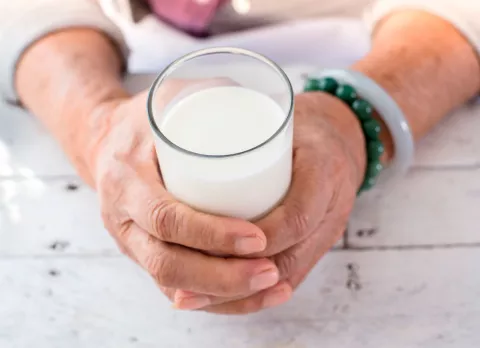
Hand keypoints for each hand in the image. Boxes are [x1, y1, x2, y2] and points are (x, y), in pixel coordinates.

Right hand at [90, 80, 290, 307]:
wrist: (103, 141)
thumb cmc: (143, 119)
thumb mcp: (170, 97)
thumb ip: (213, 93)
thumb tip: (268, 100)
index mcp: (124, 177)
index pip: (166, 218)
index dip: (212, 235)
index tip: (258, 237)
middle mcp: (120, 216)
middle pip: (168, 263)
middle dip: (223, 276)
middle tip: (271, 271)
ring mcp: (129, 239)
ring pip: (171, 282)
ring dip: (221, 294)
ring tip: (269, 285)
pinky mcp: (142, 250)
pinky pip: (172, 283)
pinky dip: (208, 296)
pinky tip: (245, 296)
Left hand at [174, 92, 366, 313]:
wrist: (343, 136)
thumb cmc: (303, 124)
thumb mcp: (279, 114)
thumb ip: (237, 112)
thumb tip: (176, 120)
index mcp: (325, 170)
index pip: (297, 217)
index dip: (258, 237)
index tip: (214, 242)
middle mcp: (332, 208)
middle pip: (288, 258)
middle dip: (236, 278)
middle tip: (189, 283)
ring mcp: (327, 229)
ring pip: (285, 276)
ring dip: (238, 295)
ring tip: (191, 298)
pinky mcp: (315, 241)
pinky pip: (288, 276)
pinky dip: (254, 293)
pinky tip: (221, 300)